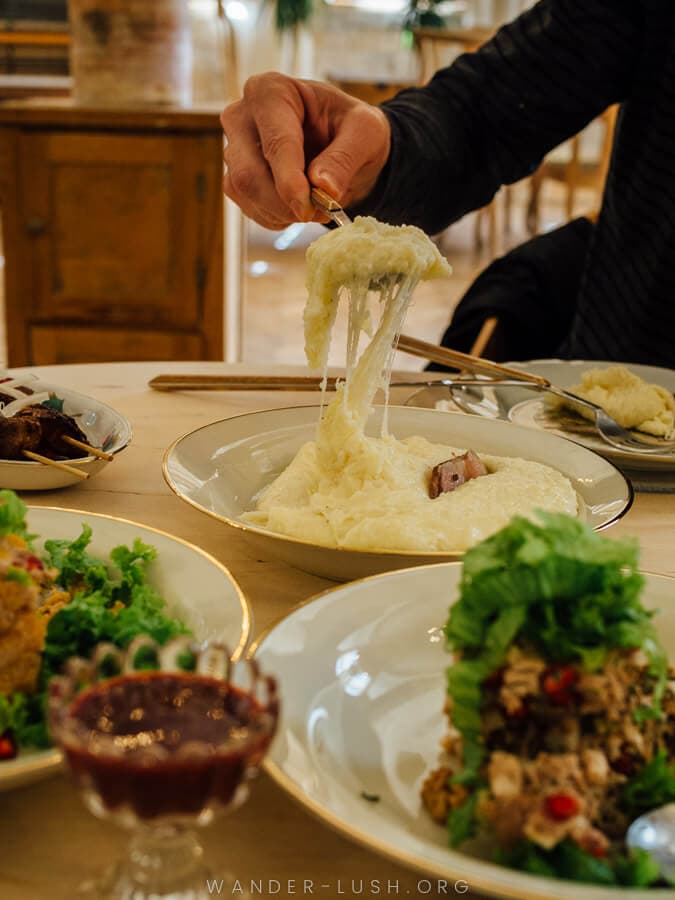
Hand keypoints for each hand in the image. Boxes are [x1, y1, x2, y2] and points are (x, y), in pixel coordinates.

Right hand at [221, 72, 390, 228]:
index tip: (307, 208)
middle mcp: (242, 116)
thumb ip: (346, 157)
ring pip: (246, 194)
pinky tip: (300, 207)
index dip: (290, 181)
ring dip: (284, 213)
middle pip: (249, 173)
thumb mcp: (366, 133)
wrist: (344, 144)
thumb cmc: (352, 128)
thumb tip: (323, 187)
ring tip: (317, 207)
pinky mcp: (236, 178)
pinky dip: (278, 218)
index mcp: (271, 91)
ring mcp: (234, 149)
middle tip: (322, 212)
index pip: (276, 143)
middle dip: (285, 203)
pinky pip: (250, 208)